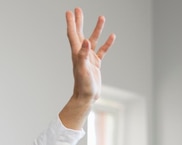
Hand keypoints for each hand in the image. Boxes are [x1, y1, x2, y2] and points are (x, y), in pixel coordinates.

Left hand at [60, 8, 115, 128]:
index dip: (71, 23)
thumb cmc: (83, 85)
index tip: (69, 12)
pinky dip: (107, 43)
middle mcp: (82, 54)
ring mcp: (89, 58)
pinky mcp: (96, 64)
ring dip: (96, 29)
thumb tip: (86, 41)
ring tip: (102, 17)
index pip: (73, 34)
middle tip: (78, 9)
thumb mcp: (82, 69)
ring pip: (93, 40)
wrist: (86, 97)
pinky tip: (112, 36)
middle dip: (78, 21)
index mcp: (77, 53)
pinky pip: (102, 51)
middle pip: (79, 33)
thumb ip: (83, 55)